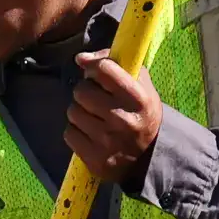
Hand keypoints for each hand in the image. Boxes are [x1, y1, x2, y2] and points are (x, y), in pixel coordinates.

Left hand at [66, 52, 164, 181]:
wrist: (148, 156)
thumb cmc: (140, 113)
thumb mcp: (141, 85)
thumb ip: (114, 63)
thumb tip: (81, 58)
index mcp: (138, 99)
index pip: (104, 69)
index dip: (95, 67)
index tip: (97, 74)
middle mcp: (123, 120)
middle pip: (82, 90)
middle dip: (85, 91)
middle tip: (95, 98)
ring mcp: (107, 141)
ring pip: (73, 112)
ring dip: (80, 111)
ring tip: (93, 117)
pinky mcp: (94, 159)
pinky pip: (69, 134)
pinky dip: (76, 132)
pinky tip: (89, 133)